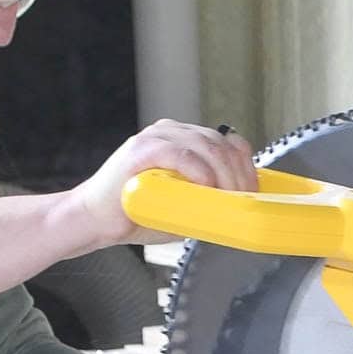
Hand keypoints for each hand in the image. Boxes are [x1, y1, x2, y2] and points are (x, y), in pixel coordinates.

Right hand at [64, 119, 257, 247]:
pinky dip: (200, 172)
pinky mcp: (142, 150)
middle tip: (246, 201)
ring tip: (229, 200)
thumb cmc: (139, 214)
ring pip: (207, 146)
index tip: (254, 192)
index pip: (229, 142)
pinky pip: (181, 154)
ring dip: (225, 175)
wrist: (97, 221)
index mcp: (184, 141)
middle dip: (241, 174)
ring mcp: (156, 138)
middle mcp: (172, 133)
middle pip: (222, 144)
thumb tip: (243, 211)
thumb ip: (210, 200)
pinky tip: (206, 188)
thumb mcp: (186, 207)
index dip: (247, 166)